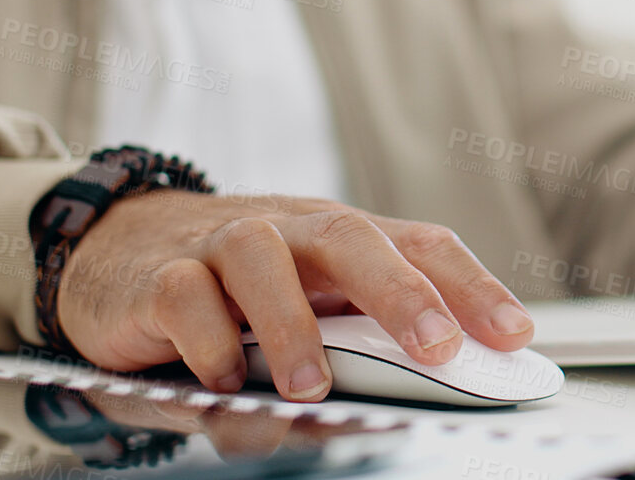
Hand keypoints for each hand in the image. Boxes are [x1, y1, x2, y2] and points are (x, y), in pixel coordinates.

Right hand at [57, 191, 535, 400]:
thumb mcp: (308, 308)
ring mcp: (221, 244)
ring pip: (261, 258)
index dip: (471, 286)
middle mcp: (291, 229)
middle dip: (400, 292)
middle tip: (437, 349)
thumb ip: (355, 349)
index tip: (514, 334)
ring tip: (311, 386)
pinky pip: (186, 296)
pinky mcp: (159, 275)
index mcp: (342, 237)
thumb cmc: (236, 290)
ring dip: (291, 325)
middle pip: (352, 238)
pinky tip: (222, 381)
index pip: (420, 244)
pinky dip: (207, 340)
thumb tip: (412, 404)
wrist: (120, 253)